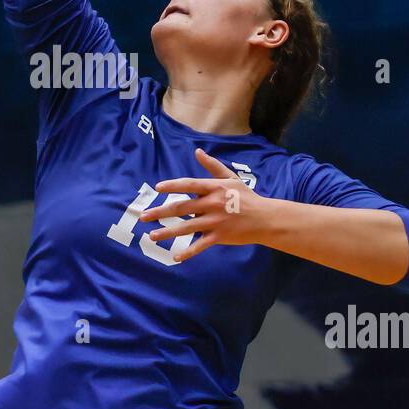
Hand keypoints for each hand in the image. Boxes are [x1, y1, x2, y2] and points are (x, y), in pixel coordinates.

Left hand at [137, 148, 269, 261]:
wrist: (265, 218)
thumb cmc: (246, 197)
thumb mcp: (231, 178)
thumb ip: (213, 166)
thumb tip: (198, 151)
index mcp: (214, 188)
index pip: (189, 185)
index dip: (173, 185)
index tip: (158, 188)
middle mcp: (212, 204)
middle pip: (181, 208)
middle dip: (160, 212)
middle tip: (143, 216)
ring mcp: (215, 222)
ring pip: (186, 228)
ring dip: (167, 232)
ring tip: (151, 236)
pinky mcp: (219, 236)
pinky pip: (200, 245)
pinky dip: (188, 251)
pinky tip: (175, 256)